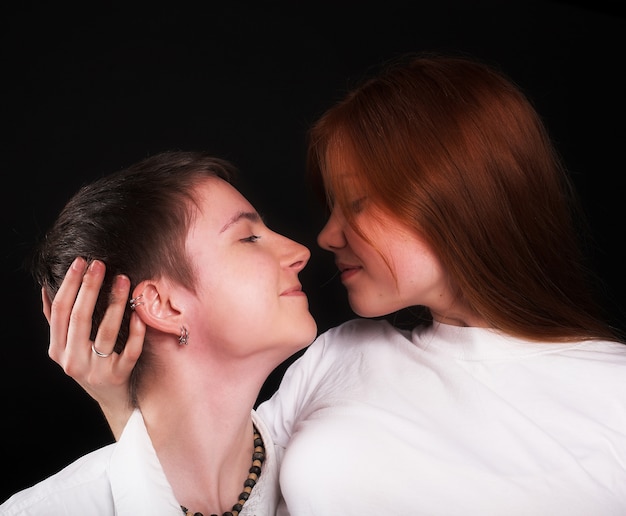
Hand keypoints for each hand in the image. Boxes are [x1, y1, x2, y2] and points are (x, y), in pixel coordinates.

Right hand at [43, 257, 144, 438]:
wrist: (114, 400)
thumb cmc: (91, 366)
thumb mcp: (69, 347)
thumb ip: (58, 323)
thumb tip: (47, 288)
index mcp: (57, 350)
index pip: (59, 312)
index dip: (69, 285)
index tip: (80, 262)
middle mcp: (73, 361)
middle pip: (80, 318)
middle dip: (89, 287)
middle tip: (100, 264)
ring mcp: (97, 370)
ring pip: (106, 332)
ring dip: (115, 303)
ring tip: (123, 279)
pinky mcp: (120, 376)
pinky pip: (130, 351)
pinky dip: (135, 332)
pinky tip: (139, 314)